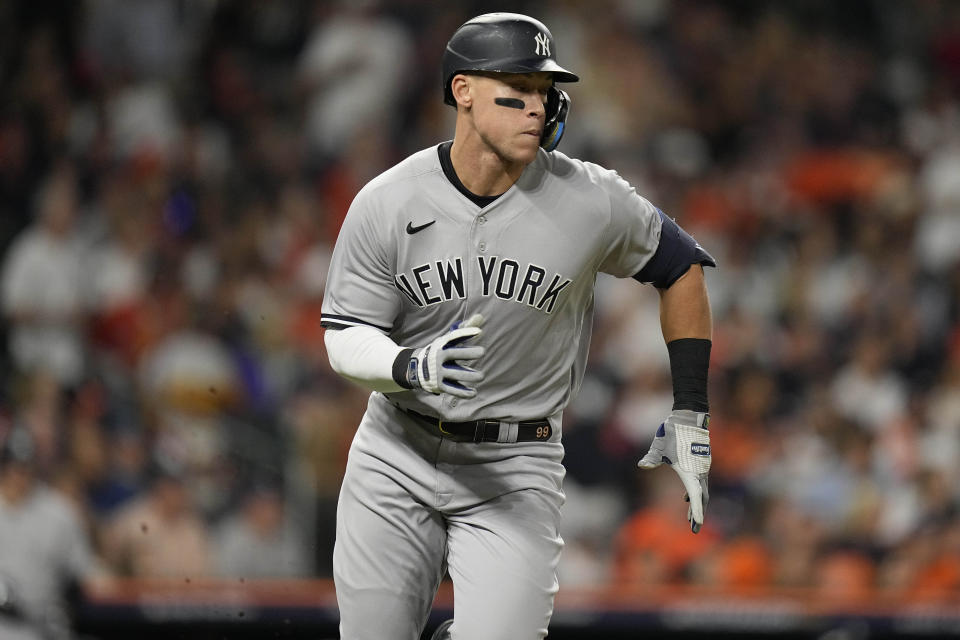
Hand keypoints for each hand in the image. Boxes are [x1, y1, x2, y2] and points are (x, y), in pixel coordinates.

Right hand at [407, 314, 484, 397]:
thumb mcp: (448, 340)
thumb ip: (465, 329)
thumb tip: (481, 317)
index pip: (453, 337)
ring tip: (481, 376)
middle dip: (468, 352)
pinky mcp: (439, 385)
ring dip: (469, 375)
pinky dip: (463, 392)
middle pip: (454, 353)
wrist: (415, 368)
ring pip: (455, 374)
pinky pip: (452, 389)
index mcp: (442, 344)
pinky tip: (474, 393)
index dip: (465, 333)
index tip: (479, 332)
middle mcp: (439, 357)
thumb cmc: (440, 351)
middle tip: (483, 352)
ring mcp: (438, 372)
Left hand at [638, 410, 710, 532]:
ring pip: (702, 490)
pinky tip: (686, 499)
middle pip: (701, 498)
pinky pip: (700, 483)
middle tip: (694, 529)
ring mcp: (702, 467)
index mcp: (690, 471)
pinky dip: (695, 493)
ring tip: (690, 518)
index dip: (696, 512)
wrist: (688, 417)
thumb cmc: (674, 432)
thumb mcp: (660, 446)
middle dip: (697, 513)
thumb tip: (642, 465)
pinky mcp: (701, 463)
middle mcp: (699, 472)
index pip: (696, 496)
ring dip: (697, 504)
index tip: (697, 524)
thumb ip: (651, 458)